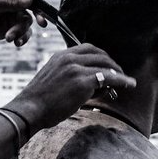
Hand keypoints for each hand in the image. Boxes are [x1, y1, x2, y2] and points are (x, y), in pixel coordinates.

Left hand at [0, 0, 44, 45]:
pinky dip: (22, 37)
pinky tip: (16, 43)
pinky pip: (25, 31)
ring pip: (28, 20)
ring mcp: (14, 11)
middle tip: (42, 22)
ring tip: (9, 37)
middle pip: (35, 1)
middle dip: (38, 13)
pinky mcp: (13, 25)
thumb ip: (11, 2)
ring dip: (21, 29)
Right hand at [9, 44, 136, 128]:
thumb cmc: (39, 102)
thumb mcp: (53, 80)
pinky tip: (128, 85)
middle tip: (120, 74)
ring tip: (127, 83)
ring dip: (119, 74)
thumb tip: (94, 85)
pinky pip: (109, 78)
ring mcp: (76, 69)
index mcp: (60, 56)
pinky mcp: (82, 82)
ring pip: (106, 66)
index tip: (109, 65)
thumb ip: (70, 76)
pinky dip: (122, 81)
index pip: (88, 48)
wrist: (29, 110)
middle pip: (100, 55)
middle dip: (112, 64)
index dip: (102, 56)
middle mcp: (69, 58)